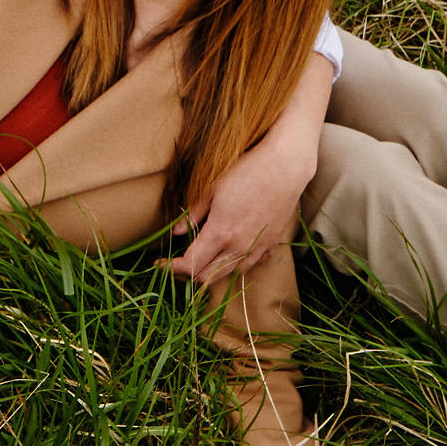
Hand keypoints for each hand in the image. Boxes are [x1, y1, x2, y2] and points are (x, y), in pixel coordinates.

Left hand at [169, 57, 329, 288]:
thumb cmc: (247, 171)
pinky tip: (232, 251)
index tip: (161, 263)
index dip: (172, 268)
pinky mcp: (271, 245)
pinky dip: (237, 264)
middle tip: (178, 262)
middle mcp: (238, 247)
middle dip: (188, 274)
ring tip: (204, 256)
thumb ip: (193, 214)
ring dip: (212, 271)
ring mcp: (256, 249)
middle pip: (207, 277)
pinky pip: (251, 265)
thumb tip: (176, 232)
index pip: (190, 265)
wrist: (286, 167)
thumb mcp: (212, 189)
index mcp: (219, 233)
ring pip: (229, 274)